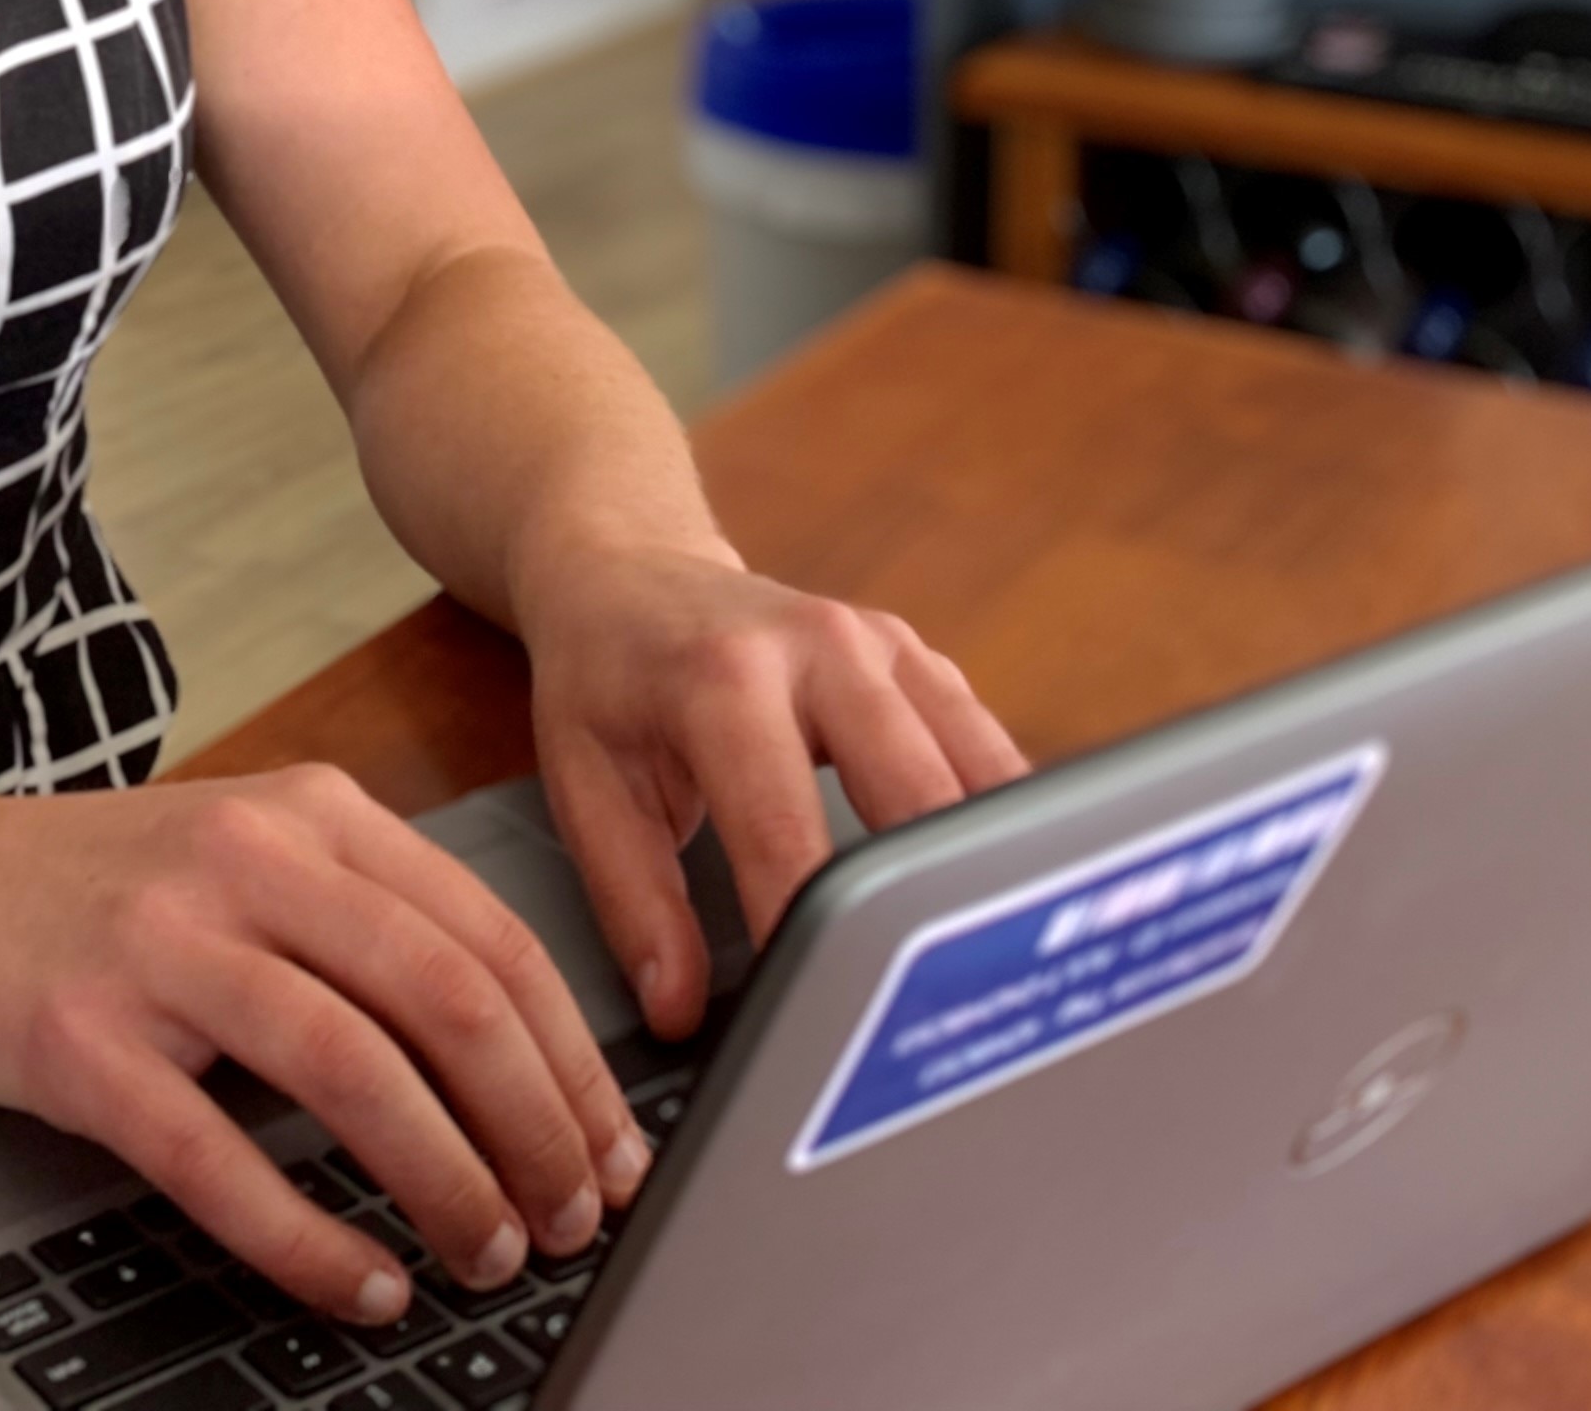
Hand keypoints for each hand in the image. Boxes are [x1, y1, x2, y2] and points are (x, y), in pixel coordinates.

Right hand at [0, 767, 652, 1318]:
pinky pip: (220, 1158)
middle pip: (445, 1001)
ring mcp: (160, 947)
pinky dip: (309, 1239)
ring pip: (353, 1073)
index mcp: (313, 813)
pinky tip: (360, 1283)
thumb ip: (377, 924)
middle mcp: (246, 860)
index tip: (613, 1153)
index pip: (490, 939)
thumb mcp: (256, 857)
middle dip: (535, 1130)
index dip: (574, 1062)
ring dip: (445, 1184)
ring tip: (484, 1256)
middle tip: (569, 1222)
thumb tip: (534, 1068)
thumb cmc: (107, 893)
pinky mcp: (83, 1040)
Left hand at [519, 531, 1026, 1035]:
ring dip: (991, 871)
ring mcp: (884, 646)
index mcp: (723, 679)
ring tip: (997, 972)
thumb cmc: (605, 682)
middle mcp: (819, 647)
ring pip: (976, 775)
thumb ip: (633, 899)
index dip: (815, 934)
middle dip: (931, 909)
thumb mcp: (585, 784)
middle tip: (941, 1012)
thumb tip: (681, 1011)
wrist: (632, 570)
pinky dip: (1003, 827)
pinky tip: (1004, 897)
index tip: (834, 1019)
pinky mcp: (922, 662)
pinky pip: (988, 753)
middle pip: (913, 797)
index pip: (787, 831)